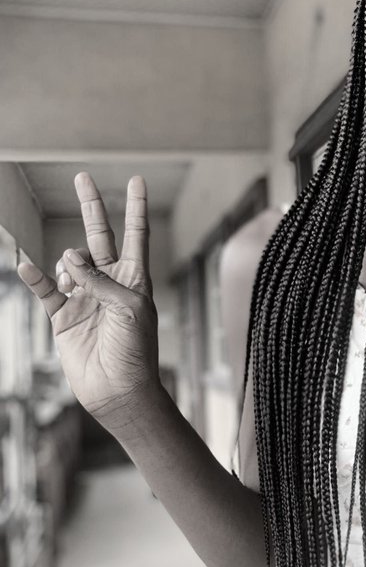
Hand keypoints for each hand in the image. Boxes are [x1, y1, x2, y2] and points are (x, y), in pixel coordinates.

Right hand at [17, 172, 159, 432]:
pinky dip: (36, 276)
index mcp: (135, 277)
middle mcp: (110, 282)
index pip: (136, 233)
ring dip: (71, 265)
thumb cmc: (136, 349)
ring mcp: (85, 296)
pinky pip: (46, 288)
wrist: (118, 389)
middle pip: (99, 235)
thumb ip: (100, 279)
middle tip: (83, 177)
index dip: (136, 207)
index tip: (137, 180)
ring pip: (71, 262)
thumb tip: (69, 255)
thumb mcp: (129, 307)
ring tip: (76, 283)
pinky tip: (26, 264)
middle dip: (92, 206)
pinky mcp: (63, 315)